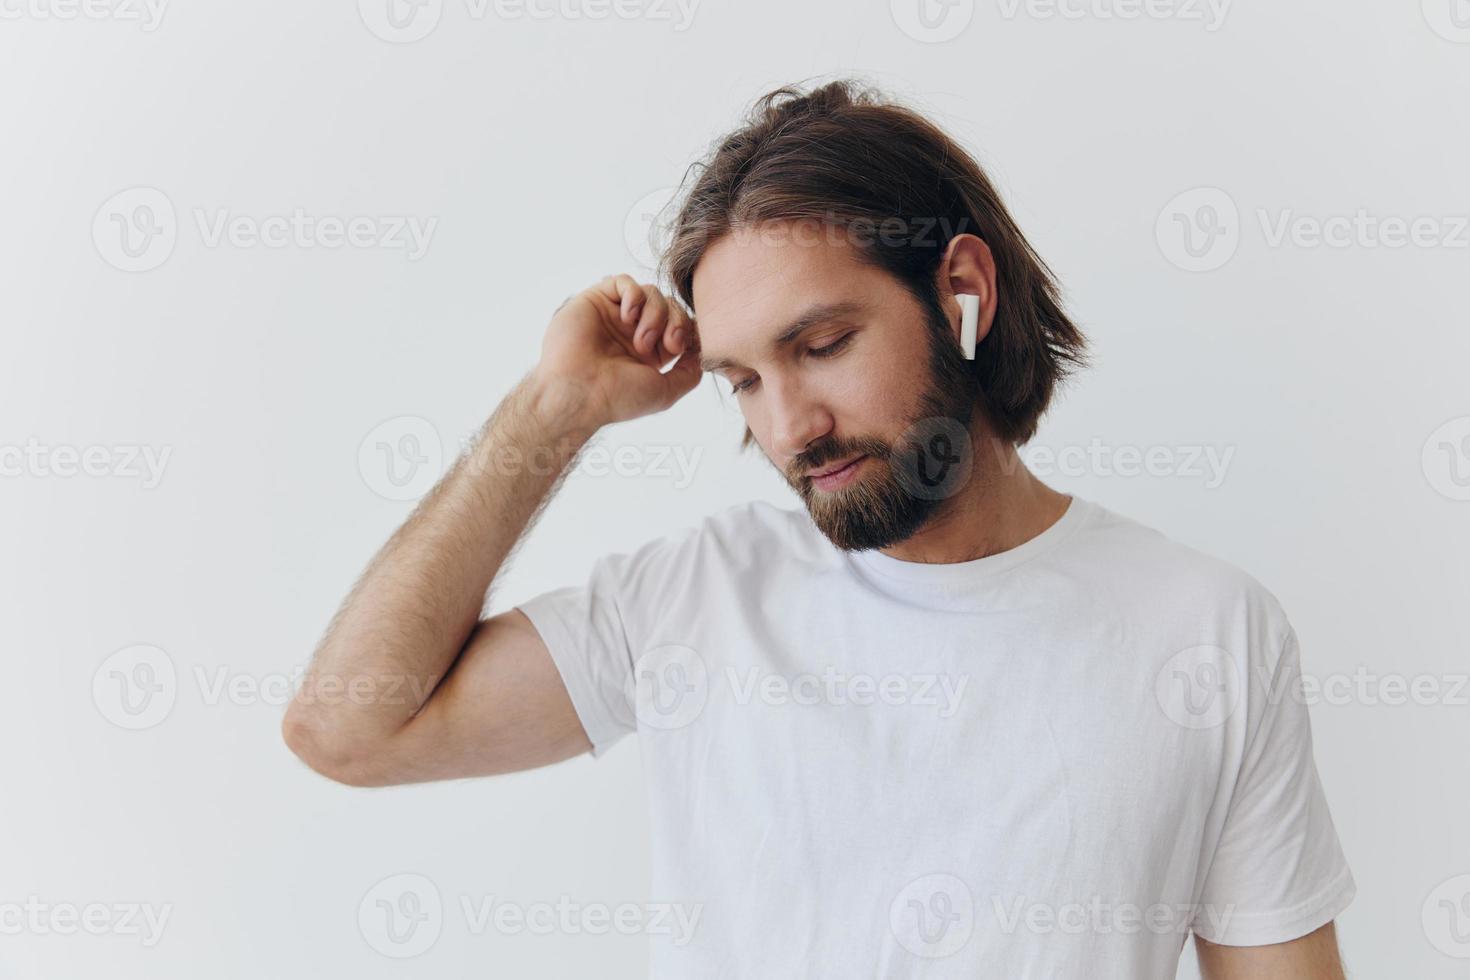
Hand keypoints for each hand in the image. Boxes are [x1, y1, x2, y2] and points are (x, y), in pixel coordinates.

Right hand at [532, 274, 702, 429]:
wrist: (578, 392)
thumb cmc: (618, 397)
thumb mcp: (666, 392)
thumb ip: (689, 373)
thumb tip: (700, 351)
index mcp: (649, 352)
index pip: (680, 324)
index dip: (687, 330)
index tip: (681, 347)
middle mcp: (632, 331)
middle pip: (670, 306)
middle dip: (675, 322)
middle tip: (667, 344)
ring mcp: (614, 315)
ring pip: (652, 292)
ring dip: (655, 314)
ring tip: (640, 340)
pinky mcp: (596, 300)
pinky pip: (624, 281)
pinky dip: (634, 295)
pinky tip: (628, 317)